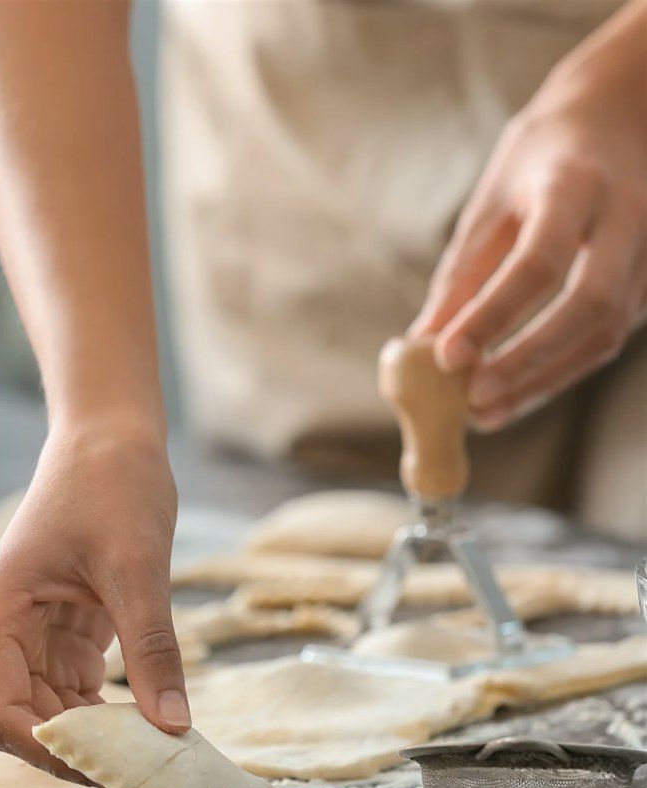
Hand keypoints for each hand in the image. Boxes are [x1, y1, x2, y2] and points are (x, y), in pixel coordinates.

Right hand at [0, 422, 189, 781]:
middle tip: (145, 775)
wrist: (110, 439)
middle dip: (80, 752)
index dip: (48, 751)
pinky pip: (77, 692)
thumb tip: (173, 728)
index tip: (110, 772)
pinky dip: (109, 714)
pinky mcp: (61, 633)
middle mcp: (2, 631)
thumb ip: (152, 650)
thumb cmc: (112, 487)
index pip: (1, 711)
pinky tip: (149, 727)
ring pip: (53, 712)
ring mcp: (30, 635)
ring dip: (97, 738)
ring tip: (154, 757)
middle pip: (26, 720)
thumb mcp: (138, 569)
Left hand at [413, 35, 646, 431]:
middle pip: (589, 304)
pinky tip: (514, 395)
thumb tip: (422, 345)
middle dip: (527, 360)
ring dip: (542, 382)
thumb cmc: (541, 158)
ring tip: (484, 414)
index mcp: (576, 184)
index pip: (538, 261)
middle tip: (473, 399)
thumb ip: (461, 274)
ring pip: (605, 333)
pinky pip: (607, 339)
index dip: (492, 315)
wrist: (622, 112)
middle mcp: (629, 215)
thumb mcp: (491, 201)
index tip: (445, 357)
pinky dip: (558, 373)